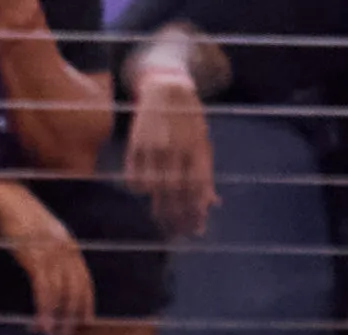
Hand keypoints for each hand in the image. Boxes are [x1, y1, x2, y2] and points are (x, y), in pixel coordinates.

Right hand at [0, 186, 94, 334]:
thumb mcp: (45, 235)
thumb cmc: (22, 218)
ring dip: (58, 317)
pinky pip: (45, 289)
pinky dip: (44, 308)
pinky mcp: (36, 258)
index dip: (86, 304)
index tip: (84, 322)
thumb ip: (53, 252)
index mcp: (70, 246)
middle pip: (77, 290)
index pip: (85, 281)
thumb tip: (53, 273)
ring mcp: (53, 254)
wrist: (8, 200)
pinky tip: (41, 321)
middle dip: (73, 315)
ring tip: (53, 333)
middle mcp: (67, 251)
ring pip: (62, 293)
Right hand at [126, 73, 220, 238]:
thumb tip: (213, 203)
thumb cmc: (189, 117)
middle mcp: (175, 149)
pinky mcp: (135, 145)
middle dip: (177, 217)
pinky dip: (139, 189)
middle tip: (178, 234)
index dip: (195, 212)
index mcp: (195, 147)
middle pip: (175, 193)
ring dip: (159, 210)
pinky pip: (134, 177)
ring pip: (155, 189)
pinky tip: (146, 195)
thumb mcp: (203, 140)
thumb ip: (206, 172)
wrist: (165, 86)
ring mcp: (153, 148)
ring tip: (163, 223)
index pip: (196, 188)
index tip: (195, 229)